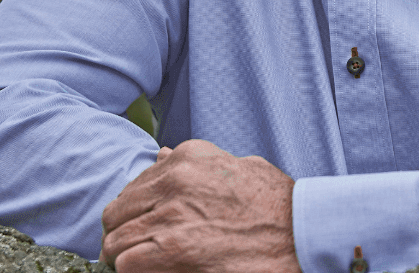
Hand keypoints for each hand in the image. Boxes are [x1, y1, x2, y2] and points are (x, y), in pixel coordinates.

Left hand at [101, 140, 300, 272]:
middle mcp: (175, 180)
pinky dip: (133, 270)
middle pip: (118, 211)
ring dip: (124, 255)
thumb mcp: (241, 167)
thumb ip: (198, 163)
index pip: (136, 184)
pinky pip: (126, 261)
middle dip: (123, 232)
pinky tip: (150, 272)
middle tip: (135, 251)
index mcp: (189, 158)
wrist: (303, 234)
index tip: (143, 226)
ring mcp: (170, 214)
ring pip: (115, 239)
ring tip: (141, 265)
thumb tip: (163, 156)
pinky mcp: (171, 250)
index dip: (136, 211)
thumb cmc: (278, 206)